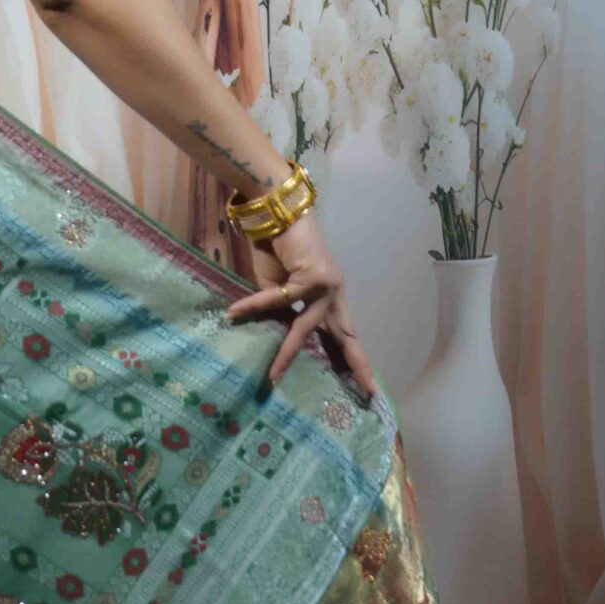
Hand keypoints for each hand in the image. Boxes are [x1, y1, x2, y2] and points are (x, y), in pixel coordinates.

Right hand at [222, 211, 377, 402]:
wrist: (276, 210)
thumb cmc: (275, 247)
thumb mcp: (277, 287)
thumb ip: (282, 309)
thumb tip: (276, 332)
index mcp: (330, 297)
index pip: (344, 332)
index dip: (353, 357)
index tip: (366, 385)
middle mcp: (335, 292)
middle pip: (346, 334)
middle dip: (357, 364)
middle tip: (369, 393)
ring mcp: (327, 285)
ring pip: (305, 326)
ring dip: (287, 351)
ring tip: (272, 375)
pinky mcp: (313, 275)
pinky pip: (278, 299)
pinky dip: (254, 306)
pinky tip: (235, 313)